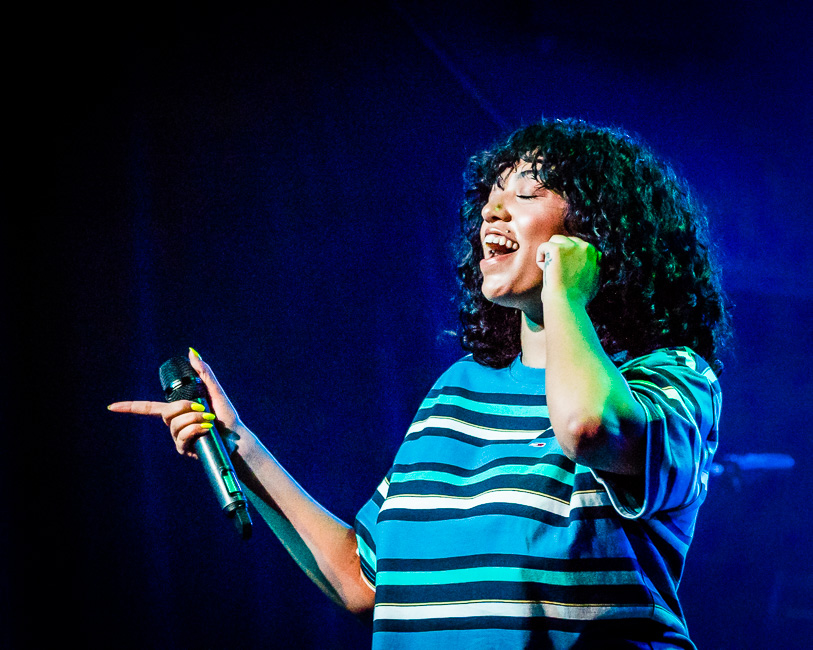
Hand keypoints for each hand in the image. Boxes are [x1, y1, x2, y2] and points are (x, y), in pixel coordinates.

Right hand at [108, 349, 243, 457]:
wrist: (236, 439)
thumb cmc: (226, 416)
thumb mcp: (214, 391)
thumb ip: (203, 372)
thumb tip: (192, 352)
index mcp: (178, 411)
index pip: (148, 408)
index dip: (130, 407)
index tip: (112, 407)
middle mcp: (174, 424)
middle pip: (166, 412)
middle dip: (185, 407)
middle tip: (204, 409)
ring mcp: (178, 438)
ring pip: (175, 424)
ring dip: (195, 419)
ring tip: (210, 421)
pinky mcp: (184, 449)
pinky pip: (181, 436)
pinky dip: (195, 430)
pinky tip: (206, 430)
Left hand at [536, 235, 601, 306]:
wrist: (567, 303)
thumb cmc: (577, 300)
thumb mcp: (594, 283)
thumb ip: (593, 270)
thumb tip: (585, 264)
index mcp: (597, 255)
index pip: (580, 247)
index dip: (569, 258)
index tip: (566, 272)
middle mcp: (587, 248)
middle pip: (568, 241)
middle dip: (560, 253)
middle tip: (557, 272)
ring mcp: (572, 246)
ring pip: (555, 240)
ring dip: (550, 253)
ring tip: (550, 270)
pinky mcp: (557, 248)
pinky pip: (543, 246)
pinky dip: (540, 259)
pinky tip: (544, 270)